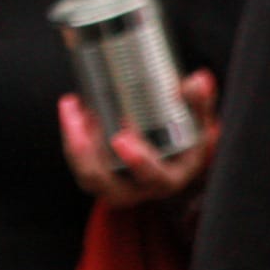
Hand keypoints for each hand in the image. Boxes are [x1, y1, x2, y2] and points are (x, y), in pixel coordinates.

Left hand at [58, 69, 218, 206]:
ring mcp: (116, 186)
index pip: (155, 177)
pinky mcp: (98, 177)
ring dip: (75, 141)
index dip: (138, 161)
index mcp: (168, 177)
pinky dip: (71, 137)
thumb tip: (198, 81)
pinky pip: (79, 163)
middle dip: (91, 154)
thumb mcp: (197, 126)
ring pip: (88, 174)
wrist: (170, 161)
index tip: (121, 138)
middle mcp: (140, 188)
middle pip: (109, 184)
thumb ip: (198, 103)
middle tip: (86, 118)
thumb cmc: (183, 143)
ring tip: (74, 107)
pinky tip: (72, 109)